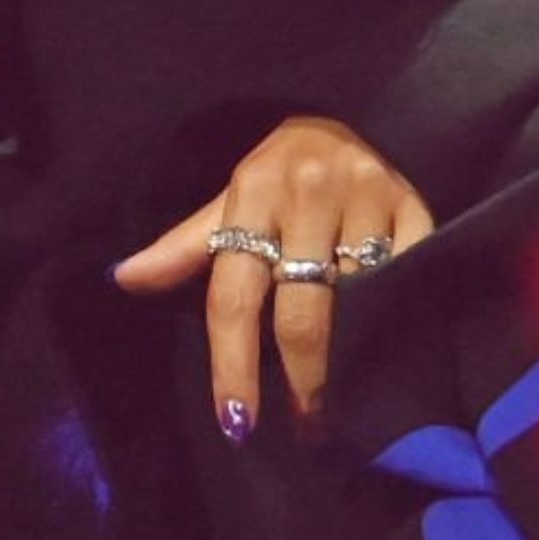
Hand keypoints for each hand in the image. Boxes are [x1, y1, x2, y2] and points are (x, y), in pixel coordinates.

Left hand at [115, 116, 434, 440]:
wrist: (354, 112)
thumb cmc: (282, 171)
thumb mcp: (231, 200)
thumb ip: (185, 247)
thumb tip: (123, 279)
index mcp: (253, 192)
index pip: (233, 295)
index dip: (232, 364)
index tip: (237, 421)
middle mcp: (309, 193)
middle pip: (301, 313)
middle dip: (302, 381)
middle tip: (305, 427)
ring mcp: (367, 199)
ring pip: (358, 302)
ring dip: (352, 359)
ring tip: (348, 400)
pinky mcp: (415, 208)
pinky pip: (407, 279)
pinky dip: (395, 319)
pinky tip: (389, 350)